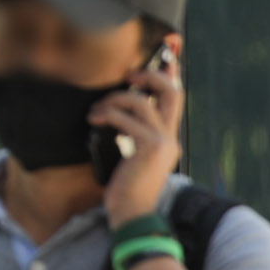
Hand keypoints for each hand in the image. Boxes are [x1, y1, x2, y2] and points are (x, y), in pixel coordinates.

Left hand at [92, 46, 184, 228]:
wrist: (132, 215)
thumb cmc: (127, 190)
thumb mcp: (132, 156)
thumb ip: (132, 134)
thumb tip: (116, 110)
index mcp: (168, 139)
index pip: (175, 98)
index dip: (171, 73)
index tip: (167, 55)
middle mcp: (171, 138)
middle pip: (171, 91)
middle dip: (148, 76)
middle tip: (127, 77)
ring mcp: (162, 142)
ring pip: (141, 101)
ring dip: (114, 100)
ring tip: (97, 112)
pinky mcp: (149, 147)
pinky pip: (126, 118)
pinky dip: (107, 115)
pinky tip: (94, 121)